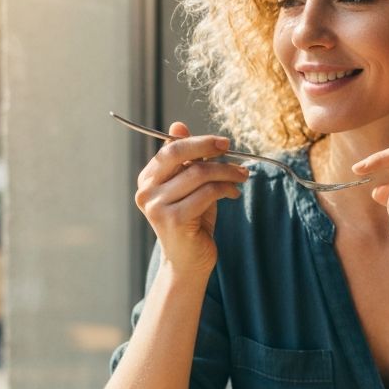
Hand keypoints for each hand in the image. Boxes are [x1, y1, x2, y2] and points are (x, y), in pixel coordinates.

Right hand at [133, 121, 248, 272]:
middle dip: (209, 149)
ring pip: (198, 173)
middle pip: (179, 154)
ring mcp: (157, 206)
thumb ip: (185, 160)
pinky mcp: (174, 220)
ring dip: (226, 172)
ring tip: (241, 177)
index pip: (171, 149)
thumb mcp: (189, 187)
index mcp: (147, 179)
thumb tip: (178, 125)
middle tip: (232, 151)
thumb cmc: (192, 223)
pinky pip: (207, 193)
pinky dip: (225, 189)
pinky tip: (233, 193)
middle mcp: (146, 191)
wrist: (188, 263)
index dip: (198, 142)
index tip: (223, 143)